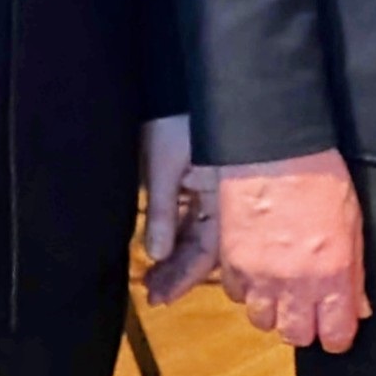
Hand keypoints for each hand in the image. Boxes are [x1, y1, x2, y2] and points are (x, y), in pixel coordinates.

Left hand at [139, 115, 214, 303]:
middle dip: (178, 271)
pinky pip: (195, 214)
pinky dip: (178, 231)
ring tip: (152, 278)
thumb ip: (162, 211)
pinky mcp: (204, 177)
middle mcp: (223, 197)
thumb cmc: (176, 118)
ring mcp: (214, 187)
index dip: (183, 276)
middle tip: (152, 292)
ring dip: (177, 254)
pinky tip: (163, 248)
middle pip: (205, 246)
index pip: (206, 250)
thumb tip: (156, 255)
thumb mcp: (165, 165)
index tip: (159, 297)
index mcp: (221, 196)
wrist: (189, 78)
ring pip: (198, 232)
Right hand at [215, 151, 370, 352]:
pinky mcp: (232, 263)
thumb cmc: (319, 177)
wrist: (273, 150)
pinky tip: (258, 269)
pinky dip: (247, 288)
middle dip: (304, 327)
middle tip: (308, 309)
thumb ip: (355, 272)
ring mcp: (259, 276)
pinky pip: (237, 294)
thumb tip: (359, 307)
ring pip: (263, 320)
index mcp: (333, 275)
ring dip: (273, 310)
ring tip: (281, 288)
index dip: (337, 336)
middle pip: (295, 336)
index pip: (335, 335)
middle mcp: (295, 284)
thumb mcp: (352, 224)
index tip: (336, 330)